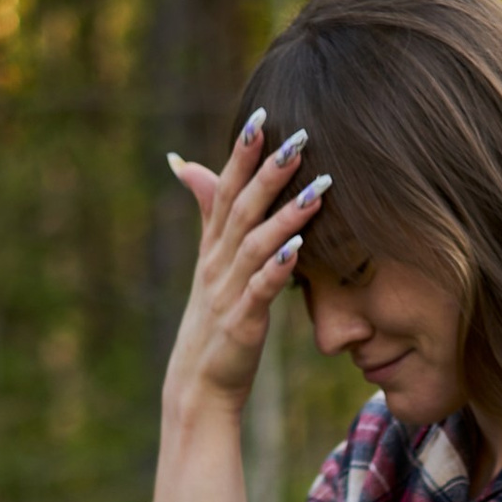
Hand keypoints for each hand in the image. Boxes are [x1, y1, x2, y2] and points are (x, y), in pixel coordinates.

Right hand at [159, 112, 326, 421]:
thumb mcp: (208, 263)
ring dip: (285, 215)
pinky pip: (260, 291)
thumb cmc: (212, 322)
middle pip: (241, 208)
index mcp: (212, 248)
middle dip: (267, 171)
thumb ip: (207, 212)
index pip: (225, 190)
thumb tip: (184, 161)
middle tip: (298, 137)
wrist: (197, 387)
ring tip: (318, 189)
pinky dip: (277, 268)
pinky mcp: (241, 325)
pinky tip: (297, 248)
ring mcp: (227, 293)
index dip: (241, 154)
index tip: (261, 115)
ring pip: (255, 244)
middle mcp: (217, 264)